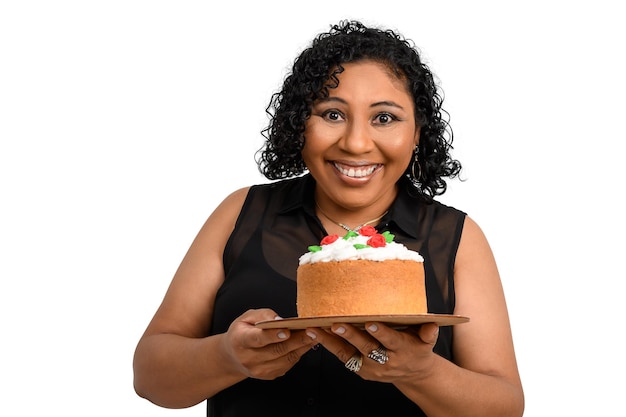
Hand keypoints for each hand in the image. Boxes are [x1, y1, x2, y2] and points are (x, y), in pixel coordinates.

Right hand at [221, 309, 315, 379]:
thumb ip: (264, 316)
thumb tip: (280, 320)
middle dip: (297, 340)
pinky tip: (307, 344)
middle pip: (276, 350)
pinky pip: (288, 364)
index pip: (257, 339)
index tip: (286, 331)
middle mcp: (248, 358)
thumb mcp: (247, 317)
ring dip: (302, 347)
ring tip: (315, 335)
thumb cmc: (242, 331)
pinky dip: (299, 353)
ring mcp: (259, 370)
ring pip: (286, 359)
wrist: (233, 355)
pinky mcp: (269, 375)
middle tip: (312, 330)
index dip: (272, 335)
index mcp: (240, 341)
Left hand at [305, 322, 438, 382]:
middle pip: (366, 347)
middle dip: (351, 336)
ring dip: (330, 341)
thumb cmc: (417, 348)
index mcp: (402, 350)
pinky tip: (315, 333)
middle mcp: (385, 360)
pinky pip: (341, 356)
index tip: (371, 323)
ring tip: (316, 328)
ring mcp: (370, 368)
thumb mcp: (426, 341)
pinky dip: (328, 345)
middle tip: (337, 324)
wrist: (412, 373)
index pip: (390, 341)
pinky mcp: (359, 370)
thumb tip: (432, 323)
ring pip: (348, 353)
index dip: (381, 333)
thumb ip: (428, 332)